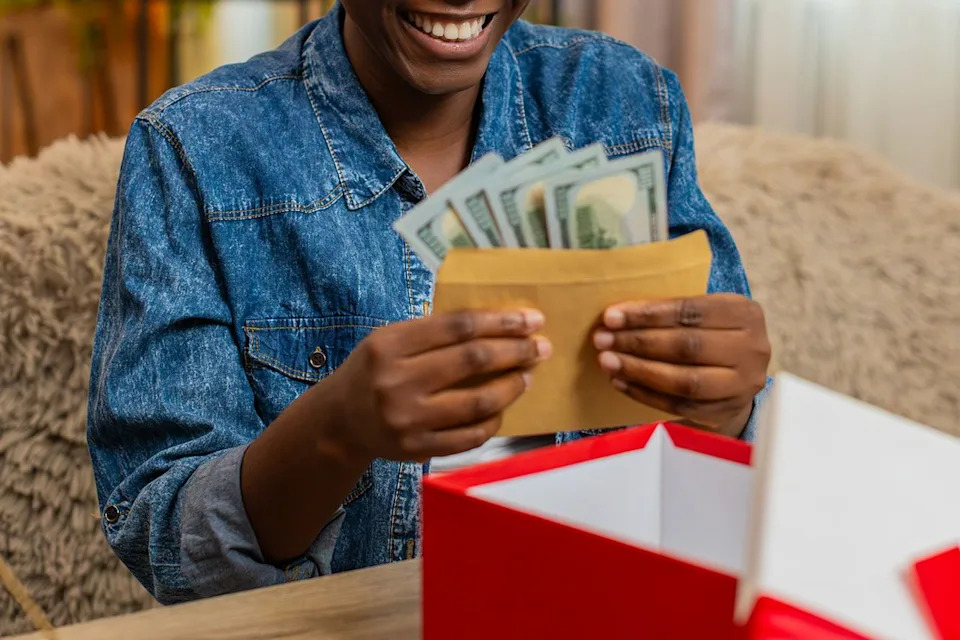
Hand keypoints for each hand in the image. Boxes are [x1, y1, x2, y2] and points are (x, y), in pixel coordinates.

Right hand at [321, 309, 551, 462]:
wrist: (340, 421)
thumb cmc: (374, 371)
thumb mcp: (390, 339)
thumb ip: (435, 332)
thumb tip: (499, 325)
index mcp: (390, 345)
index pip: (458, 327)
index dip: (500, 321)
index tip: (531, 319)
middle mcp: (397, 382)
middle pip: (472, 361)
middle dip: (516, 351)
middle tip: (541, 347)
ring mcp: (407, 420)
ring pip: (477, 402)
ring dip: (511, 387)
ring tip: (526, 375)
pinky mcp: (416, 449)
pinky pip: (470, 436)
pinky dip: (493, 421)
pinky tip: (502, 408)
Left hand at [592, 294, 770, 436]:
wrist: (739, 373)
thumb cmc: (711, 333)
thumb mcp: (706, 313)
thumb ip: (673, 312)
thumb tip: (617, 316)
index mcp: (745, 313)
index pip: (690, 311)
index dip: (648, 314)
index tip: (611, 316)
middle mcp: (752, 349)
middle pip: (687, 346)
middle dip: (638, 342)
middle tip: (602, 340)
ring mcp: (742, 385)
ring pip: (684, 381)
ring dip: (639, 370)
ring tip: (608, 362)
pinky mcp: (726, 411)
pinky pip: (679, 406)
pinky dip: (645, 394)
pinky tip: (621, 382)